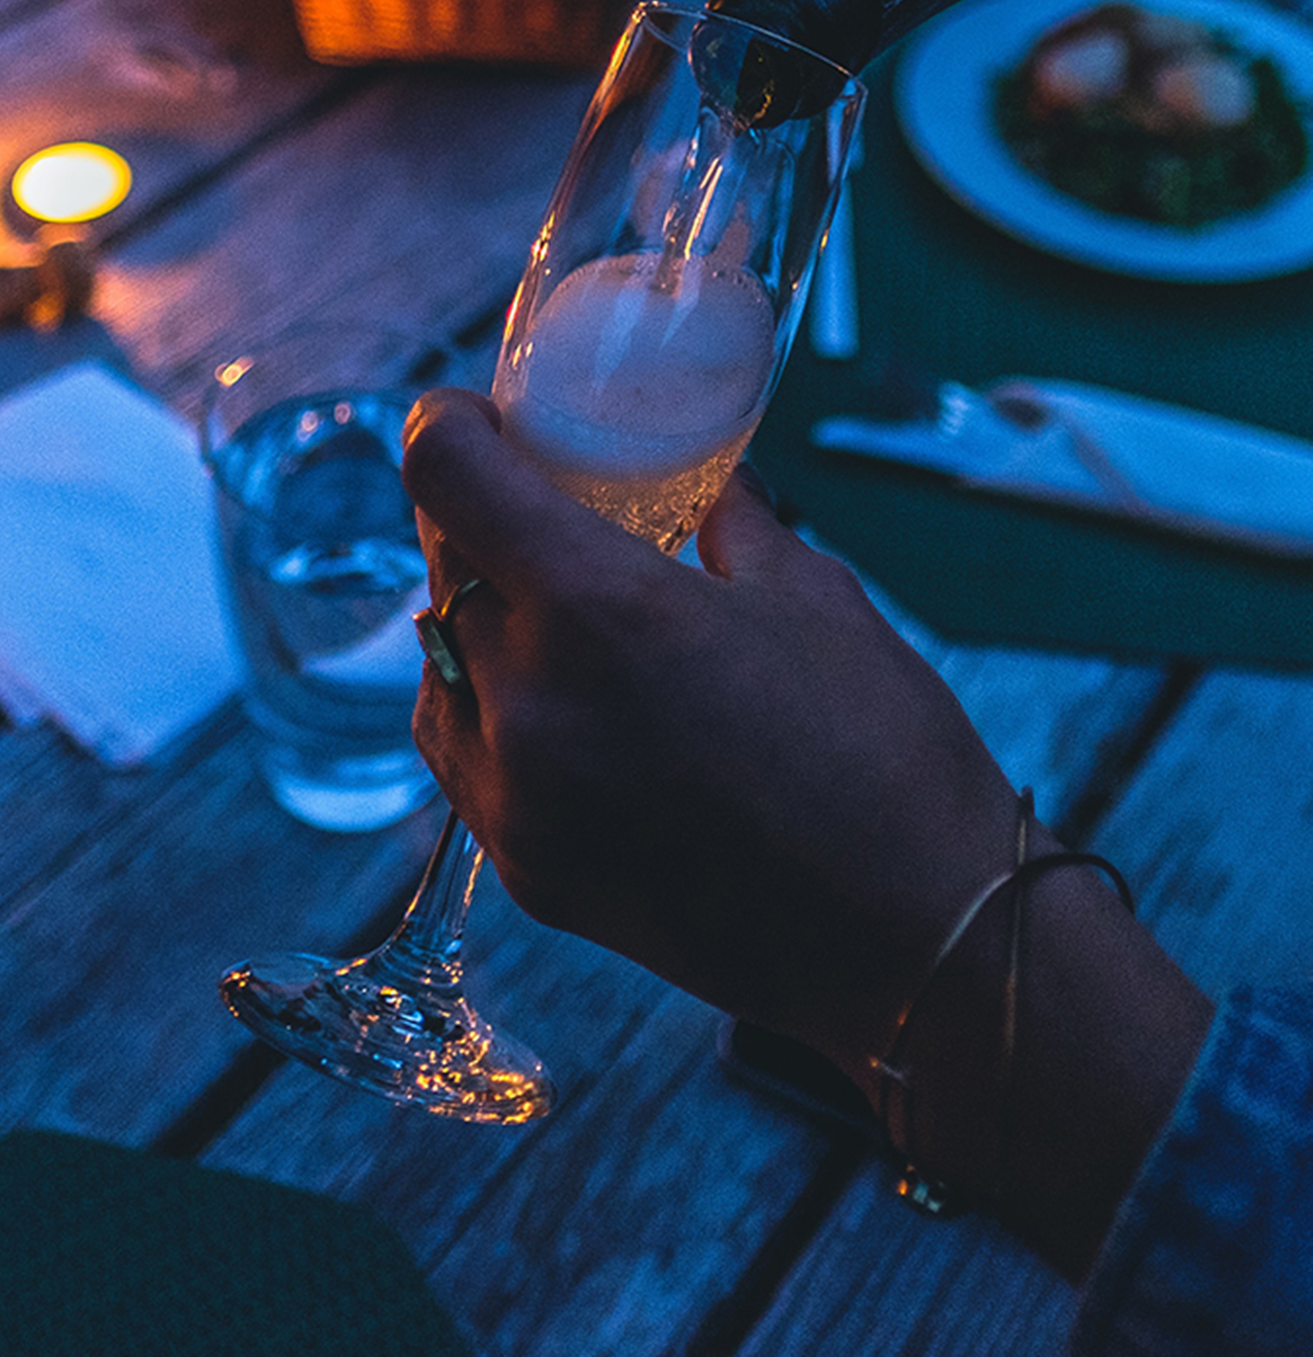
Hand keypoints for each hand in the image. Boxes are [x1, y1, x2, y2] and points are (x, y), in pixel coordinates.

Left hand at [402, 387, 1019, 1079]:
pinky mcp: (527, 869)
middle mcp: (529, 701)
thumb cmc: (883, 753)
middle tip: (531, 503)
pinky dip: (487, 708)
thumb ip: (722, 520)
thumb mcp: (809, 593)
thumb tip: (695, 477)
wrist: (919, 941)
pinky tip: (558, 698)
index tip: (469, 415)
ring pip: (436, 664)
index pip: (445, 474)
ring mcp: (517, 799)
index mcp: (598, 608)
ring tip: (554, 609)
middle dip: (474, 519)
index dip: (443, 423)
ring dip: (475, 618)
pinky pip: (462, 757)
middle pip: (440, 566)